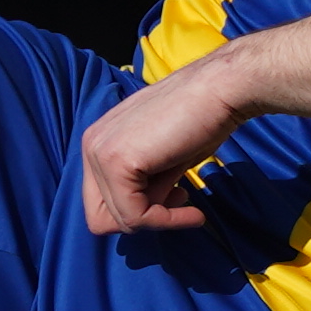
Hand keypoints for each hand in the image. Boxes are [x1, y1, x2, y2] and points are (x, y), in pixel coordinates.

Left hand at [75, 63, 253, 237]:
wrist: (219, 90)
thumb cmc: (200, 118)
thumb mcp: (162, 160)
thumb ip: (143, 185)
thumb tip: (141, 215)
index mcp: (99, 141)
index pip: (101, 202)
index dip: (138, 212)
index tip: (174, 200)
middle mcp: (91, 145)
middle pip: (100, 217)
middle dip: (143, 219)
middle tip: (180, 204)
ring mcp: (100, 152)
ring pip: (117, 219)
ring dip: (157, 220)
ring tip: (189, 205)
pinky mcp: (116, 162)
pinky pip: (134, 215)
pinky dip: (165, 221)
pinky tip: (192, 211)